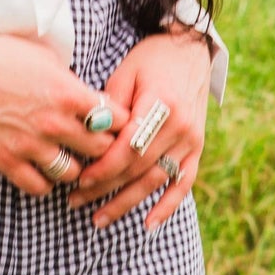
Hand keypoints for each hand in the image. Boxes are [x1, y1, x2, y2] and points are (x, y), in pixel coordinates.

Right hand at [0, 34, 130, 199]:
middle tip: (96, 141)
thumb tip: (93, 99)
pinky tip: (43, 167)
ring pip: (74, 173)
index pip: (118, 119)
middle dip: (103, 145)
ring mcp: (30, 145)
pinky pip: (40, 187)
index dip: (121, 121)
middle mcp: (54, 123)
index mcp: (67, 92)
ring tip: (69, 155)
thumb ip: (72, 82)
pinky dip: (46, 181)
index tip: (116, 121)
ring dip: (75, 165)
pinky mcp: (7, 161)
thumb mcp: (45, 57)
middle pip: (102, 150)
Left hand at [68, 29, 211, 232]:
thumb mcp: (126, 73)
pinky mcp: (198, 147)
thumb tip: (87, 138)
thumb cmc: (150, 59)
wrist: (189, 49)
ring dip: (127, 203)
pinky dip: (167, 206)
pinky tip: (149, 225)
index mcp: (160, 105)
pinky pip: (183, 183)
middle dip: (105, 189)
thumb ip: (110, 107)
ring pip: (156, 181)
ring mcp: (192, 140)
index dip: (103, 168)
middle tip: (76, 202)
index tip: (79, 180)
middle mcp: (180, 126)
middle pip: (138, 168)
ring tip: (100, 219)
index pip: (128, 148)